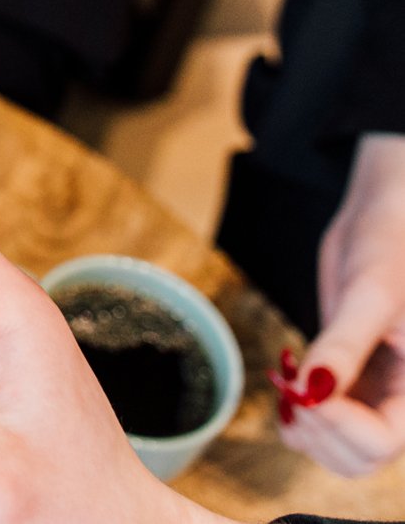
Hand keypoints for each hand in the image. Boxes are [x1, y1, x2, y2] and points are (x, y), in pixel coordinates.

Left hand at [279, 132, 404, 473]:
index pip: (381, 444)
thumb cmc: (393, 247)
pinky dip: (297, 413)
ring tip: (289, 378)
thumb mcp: (369, 293)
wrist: (384, 222)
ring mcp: (378, 395)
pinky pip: (323, 423)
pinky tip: (289, 374)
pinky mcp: (353, 383)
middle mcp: (403, 400)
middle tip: (292, 384)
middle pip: (358, 460)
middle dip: (316, 432)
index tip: (305, 386)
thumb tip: (312, 394)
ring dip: (303, 428)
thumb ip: (343, 345)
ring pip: (338, 450)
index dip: (336, 425)